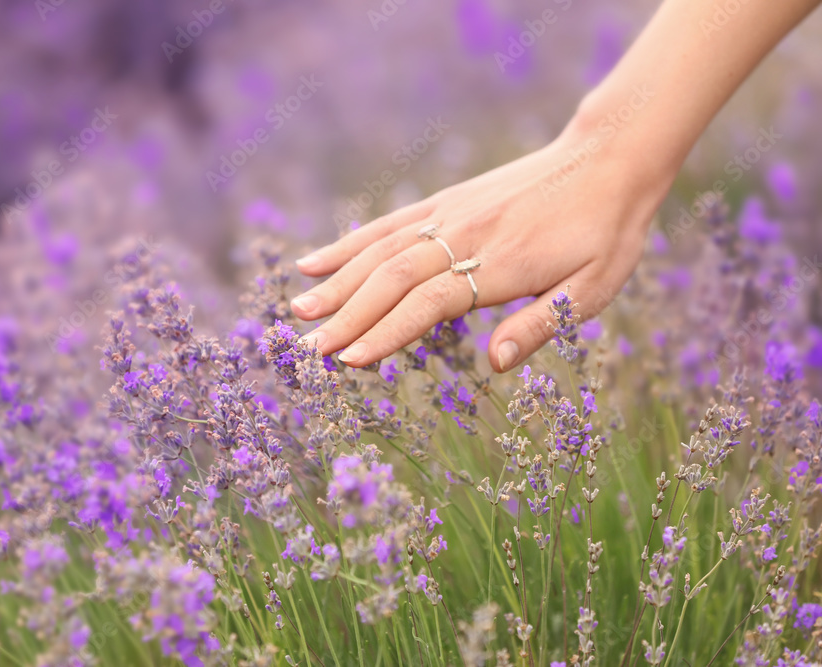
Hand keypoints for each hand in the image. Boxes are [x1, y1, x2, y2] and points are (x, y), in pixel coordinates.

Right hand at [290, 117, 674, 372]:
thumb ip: (540, 325)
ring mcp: (448, 216)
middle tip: (309, 350)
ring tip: (299, 312)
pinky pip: (387, 226)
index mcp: (500, 265)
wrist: (607, 158)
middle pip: (392, 280)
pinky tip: (315, 263)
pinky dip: (348, 245)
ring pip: (380, 252)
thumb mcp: (592, 288)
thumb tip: (494, 364)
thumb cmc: (606, 232)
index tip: (350, 362)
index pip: (429, 304)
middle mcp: (464, 237)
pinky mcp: (444, 203)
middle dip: (347, 317)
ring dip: (337, 284)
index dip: (388, 334)